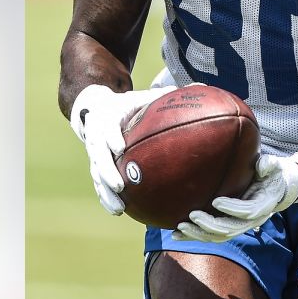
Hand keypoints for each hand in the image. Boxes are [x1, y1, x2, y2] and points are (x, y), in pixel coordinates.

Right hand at [70, 84, 176, 214]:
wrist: (96, 109)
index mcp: (107, 118)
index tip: (120, 148)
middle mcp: (97, 137)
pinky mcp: (96, 166)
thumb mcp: (142, 96)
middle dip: (108, 172)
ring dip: (106, 192)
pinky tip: (119, 211)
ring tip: (120, 207)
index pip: (107, 128)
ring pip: (96, 175)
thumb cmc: (127, 104)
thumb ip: (167, 95)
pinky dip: (106, 197)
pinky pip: (98, 184)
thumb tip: (203, 87)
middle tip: (120, 185)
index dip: (111, 137)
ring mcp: (94, 154)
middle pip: (98, 157)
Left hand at [174, 154, 297, 242]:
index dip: (232, 208)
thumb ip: (269, 165)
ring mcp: (239, 226)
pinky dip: (194, 236)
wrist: (275, 189)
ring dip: (198, 234)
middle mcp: (251, 221)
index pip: (247, 211)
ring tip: (180, 227)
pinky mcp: (228, 227)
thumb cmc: (271, 174)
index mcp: (262, 206)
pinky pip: (210, 236)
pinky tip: (176, 234)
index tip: (216, 201)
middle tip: (192, 215)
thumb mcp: (274, 167)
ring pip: (218, 237)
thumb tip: (262, 164)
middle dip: (209, 224)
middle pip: (229, 229)